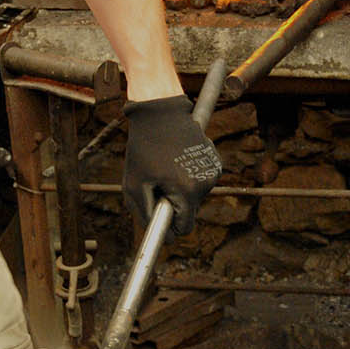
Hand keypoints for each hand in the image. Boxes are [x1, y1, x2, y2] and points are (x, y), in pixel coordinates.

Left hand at [121, 95, 221, 236]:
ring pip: (195, 194)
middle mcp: (206, 182)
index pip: (185, 227)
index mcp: (187, 191)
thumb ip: (146, 214)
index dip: (171, 227)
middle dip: (174, 203)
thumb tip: (164, 237)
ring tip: (166, 167)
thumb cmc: (144, 148)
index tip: (159, 218)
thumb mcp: (134, 185)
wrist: (160, 111)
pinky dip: (189, 174)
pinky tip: (176, 158)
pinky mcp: (215, 159)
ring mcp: (213, 169)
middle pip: (190, 210)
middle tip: (157, 182)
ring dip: (181, 188)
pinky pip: (200, 179)